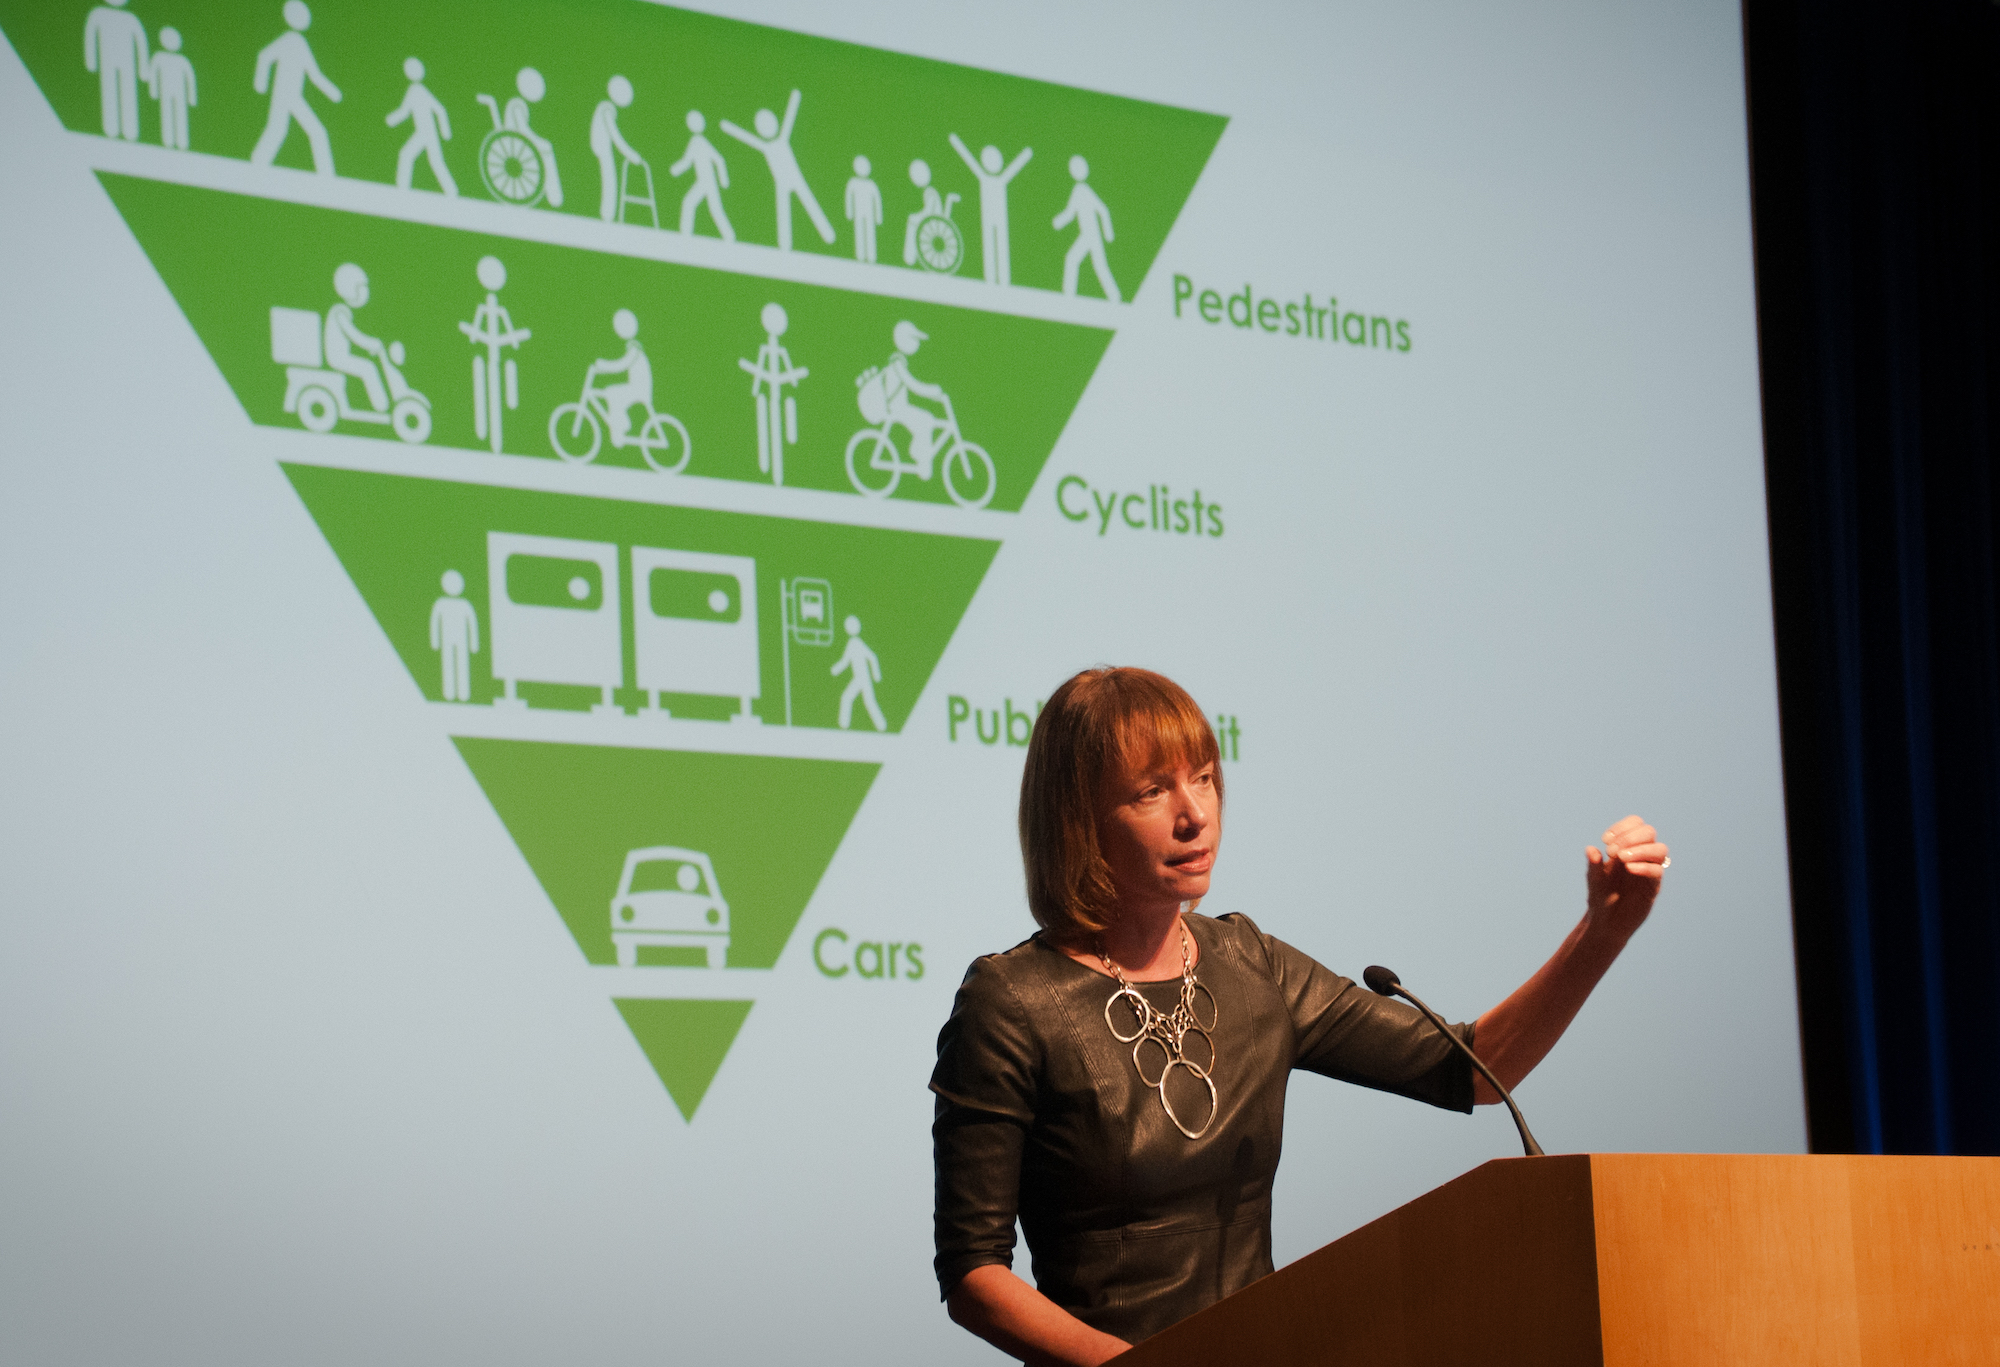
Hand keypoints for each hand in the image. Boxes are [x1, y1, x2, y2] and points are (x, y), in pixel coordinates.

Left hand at [1584, 814, 1666, 939]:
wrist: (1606, 922)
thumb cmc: (1600, 897)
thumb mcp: (1593, 879)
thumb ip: (1593, 865)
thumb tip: (1590, 849)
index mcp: (1626, 848)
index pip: (1636, 824)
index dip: (1623, 827)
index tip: (1605, 840)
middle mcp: (1641, 856)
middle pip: (1649, 832)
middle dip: (1630, 837)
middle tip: (1612, 851)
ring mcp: (1649, 870)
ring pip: (1660, 849)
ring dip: (1641, 849)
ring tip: (1621, 858)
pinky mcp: (1653, 887)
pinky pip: (1658, 870)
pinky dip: (1644, 866)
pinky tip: (1629, 868)